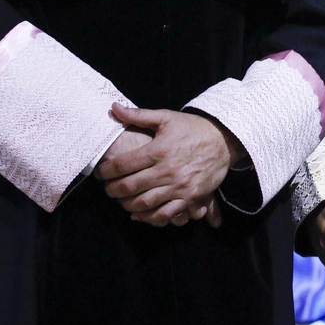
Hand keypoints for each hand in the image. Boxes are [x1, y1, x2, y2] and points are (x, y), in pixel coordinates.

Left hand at [98, 105, 242, 225]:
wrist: (224, 140)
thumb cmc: (192, 128)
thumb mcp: (166, 117)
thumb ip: (138, 115)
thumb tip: (113, 108)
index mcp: (159, 150)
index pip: (123, 164)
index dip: (106, 170)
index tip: (100, 172)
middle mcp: (167, 170)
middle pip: (130, 186)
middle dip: (112, 190)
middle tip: (107, 189)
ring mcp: (179, 186)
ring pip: (144, 203)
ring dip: (127, 204)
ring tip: (121, 200)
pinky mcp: (189, 197)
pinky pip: (165, 213)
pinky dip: (148, 217)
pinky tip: (139, 213)